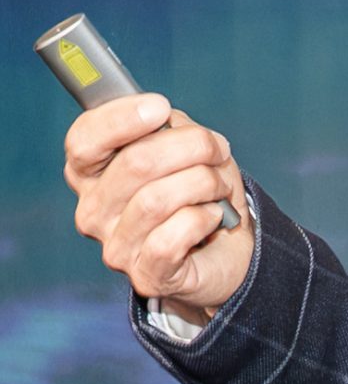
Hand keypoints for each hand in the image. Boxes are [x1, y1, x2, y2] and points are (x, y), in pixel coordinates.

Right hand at [65, 93, 253, 325]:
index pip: (84, 140)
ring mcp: (116, 248)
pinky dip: (203, 218)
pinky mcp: (145, 276)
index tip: (159, 107)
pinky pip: (172, 237)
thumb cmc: (199, 193)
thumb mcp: (187, 147)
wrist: (228, 250)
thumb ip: (169, 128)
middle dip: (190, 147)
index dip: (120, 119)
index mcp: (91, 174)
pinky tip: (212, 216)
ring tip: (219, 186)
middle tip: (217, 148)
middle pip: (134, 163)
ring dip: (203, 183)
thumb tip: (166, 120)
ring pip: (157, 199)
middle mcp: (93, 212)